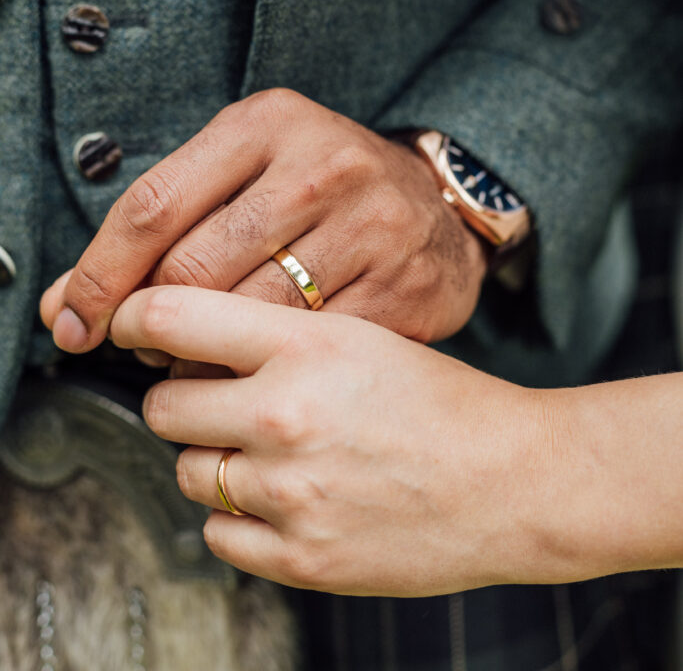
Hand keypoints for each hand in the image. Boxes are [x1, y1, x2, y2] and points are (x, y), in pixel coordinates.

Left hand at [41, 89, 486, 351]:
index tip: (75, 319)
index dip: (100, 275)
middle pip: (193, 269)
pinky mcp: (403, 287)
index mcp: (266, 124)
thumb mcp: (241, 173)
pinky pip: (305, 350)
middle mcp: (322, 167)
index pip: (153, 205)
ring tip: (200, 356)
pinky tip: (260, 369)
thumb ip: (157, 229)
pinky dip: (268, 373)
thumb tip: (65, 308)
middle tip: (145, 342)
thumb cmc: (318, 189)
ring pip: (247, 319)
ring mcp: (371, 226)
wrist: (437, 206)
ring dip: (203, 356)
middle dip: (150, 321)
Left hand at [109, 285, 553, 595]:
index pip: (172, 316)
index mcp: (305, 345)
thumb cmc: (441, 402)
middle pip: (163, 404)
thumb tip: (186, 340)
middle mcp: (286, 414)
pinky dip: (238, 517)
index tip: (123, 323)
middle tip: (222, 400)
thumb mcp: (360, 335)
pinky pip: (216, 533)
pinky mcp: (298, 558)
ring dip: (213, 459)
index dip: (131, 316)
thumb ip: (272, 334)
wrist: (511, 480)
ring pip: (187, 471)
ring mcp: (289, 492)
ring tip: (271, 452)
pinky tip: (288, 497)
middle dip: (184, 399)